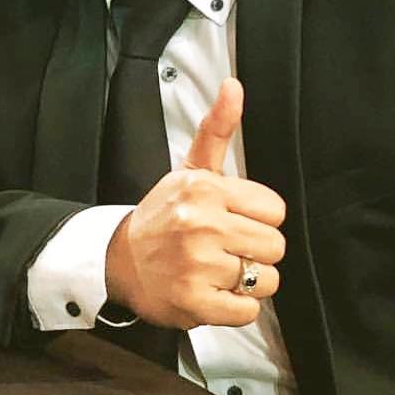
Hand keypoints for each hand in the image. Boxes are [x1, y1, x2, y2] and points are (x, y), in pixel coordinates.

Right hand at [104, 79, 285, 328]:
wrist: (119, 260)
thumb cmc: (163, 215)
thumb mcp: (188, 169)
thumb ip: (217, 128)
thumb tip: (234, 84)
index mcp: (203, 187)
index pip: (274, 210)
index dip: (256, 217)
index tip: (230, 218)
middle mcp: (200, 222)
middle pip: (275, 246)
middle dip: (254, 250)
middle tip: (222, 247)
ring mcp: (197, 264)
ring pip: (267, 280)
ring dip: (246, 281)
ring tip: (215, 270)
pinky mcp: (196, 302)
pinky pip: (248, 311)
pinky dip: (233, 307)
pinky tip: (209, 291)